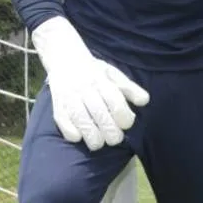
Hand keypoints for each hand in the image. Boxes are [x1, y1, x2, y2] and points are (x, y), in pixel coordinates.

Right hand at [31, 16, 148, 150]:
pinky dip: (74, 134)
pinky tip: (81, 136)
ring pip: (82, 123)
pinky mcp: (57, 107)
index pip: (115, 102)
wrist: (64, 60)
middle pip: (100, 115)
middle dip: (111, 133)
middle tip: (115, 138)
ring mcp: (69, 98)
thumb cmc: (94, 72)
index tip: (126, 124)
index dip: (124, 118)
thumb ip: (129, 88)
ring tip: (100, 142)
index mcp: (101, 80)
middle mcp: (84, 89)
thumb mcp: (114, 75)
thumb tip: (144, 101)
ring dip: (94, 139)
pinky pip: (65, 125)